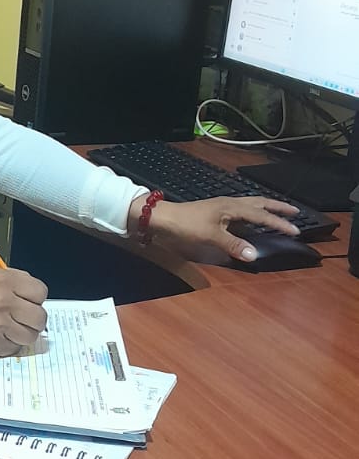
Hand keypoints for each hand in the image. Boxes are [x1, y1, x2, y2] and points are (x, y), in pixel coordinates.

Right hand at [0, 266, 47, 355]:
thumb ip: (13, 279)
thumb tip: (34, 293)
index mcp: (4, 281)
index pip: (41, 292)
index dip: (36, 298)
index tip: (29, 301)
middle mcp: (3, 302)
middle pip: (40, 317)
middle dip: (34, 318)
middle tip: (24, 317)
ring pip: (30, 336)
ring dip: (24, 333)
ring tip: (13, 328)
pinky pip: (15, 348)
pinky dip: (10, 344)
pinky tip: (0, 335)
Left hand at [128, 194, 300, 264]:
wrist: (162, 219)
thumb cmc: (186, 225)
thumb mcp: (211, 236)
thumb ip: (233, 245)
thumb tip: (254, 255)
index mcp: (232, 207)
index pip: (261, 215)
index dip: (279, 223)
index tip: (296, 230)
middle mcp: (230, 204)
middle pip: (259, 204)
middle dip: (277, 208)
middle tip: (294, 212)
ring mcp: (222, 207)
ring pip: (250, 205)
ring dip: (265, 209)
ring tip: (277, 213)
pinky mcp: (215, 213)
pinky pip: (241, 211)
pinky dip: (252, 214)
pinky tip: (251, 221)